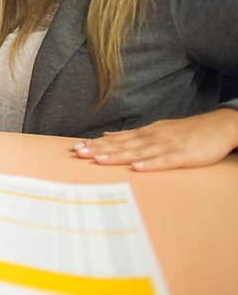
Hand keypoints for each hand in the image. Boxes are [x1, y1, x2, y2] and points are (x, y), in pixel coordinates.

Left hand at [73, 109, 237, 170]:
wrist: (218, 126)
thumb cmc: (186, 132)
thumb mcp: (156, 129)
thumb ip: (132, 135)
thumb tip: (107, 136)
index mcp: (145, 133)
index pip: (116, 139)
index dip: (96, 144)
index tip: (77, 148)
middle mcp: (152, 138)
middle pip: (121, 145)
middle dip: (98, 150)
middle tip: (78, 153)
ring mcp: (166, 146)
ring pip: (137, 152)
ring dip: (117, 156)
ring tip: (98, 160)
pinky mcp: (182, 156)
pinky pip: (164, 161)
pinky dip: (150, 164)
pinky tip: (136, 168)